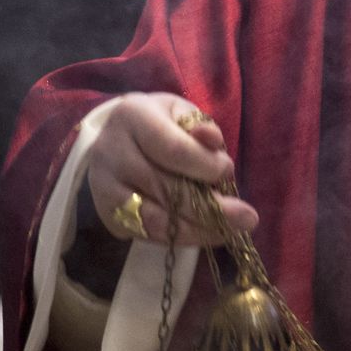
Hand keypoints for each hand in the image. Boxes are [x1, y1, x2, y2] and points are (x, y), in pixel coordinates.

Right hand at [88, 92, 258, 245]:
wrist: (117, 137)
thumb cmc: (160, 123)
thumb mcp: (181, 114)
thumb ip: (200, 126)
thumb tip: (212, 140)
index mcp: (133, 117)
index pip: (172, 149)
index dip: (204, 165)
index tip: (229, 172)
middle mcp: (112, 152)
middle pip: (165, 188)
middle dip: (210, 207)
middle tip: (247, 218)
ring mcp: (104, 186)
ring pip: (155, 218)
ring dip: (198, 229)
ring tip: (230, 232)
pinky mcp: (106, 213)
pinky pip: (145, 233)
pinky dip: (177, 237)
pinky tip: (204, 235)